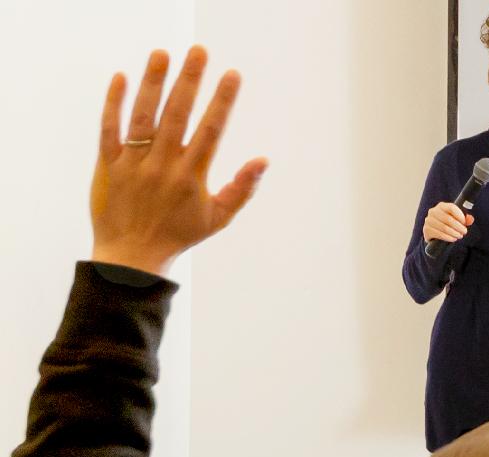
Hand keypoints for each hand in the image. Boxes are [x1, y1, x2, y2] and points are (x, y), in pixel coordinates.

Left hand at [91, 46, 267, 276]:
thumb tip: (263, 160)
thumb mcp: (219, 217)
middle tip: (198, 51)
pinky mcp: (108, 165)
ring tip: (162, 54)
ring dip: (153, 83)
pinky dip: (113, 103)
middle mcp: (163, 166)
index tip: (232, 75)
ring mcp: (133, 164)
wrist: (130, 257)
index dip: (222, 101)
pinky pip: (109, 129)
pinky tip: (121, 77)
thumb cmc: (179, 235)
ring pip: (144, 117)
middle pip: (177, 115)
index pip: (211, 130)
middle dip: (189, 80)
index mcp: (192, 176)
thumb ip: (242, 188)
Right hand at [422, 202, 473, 243]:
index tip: (465, 223)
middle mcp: (433, 211)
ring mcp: (428, 221)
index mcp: (442, 206)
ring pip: (444, 227)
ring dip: (454, 233)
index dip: (459, 215)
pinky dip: (448, 237)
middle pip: (448, 218)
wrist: (436, 234)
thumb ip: (465, 219)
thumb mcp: (458, 220)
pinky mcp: (426, 230)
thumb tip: (470, 219)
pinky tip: (453, 239)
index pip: (451, 207)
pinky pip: (438, 234)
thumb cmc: (449, 224)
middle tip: (464, 231)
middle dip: (458, 226)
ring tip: (460, 236)